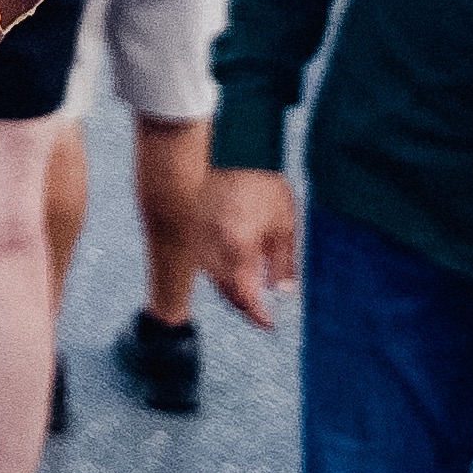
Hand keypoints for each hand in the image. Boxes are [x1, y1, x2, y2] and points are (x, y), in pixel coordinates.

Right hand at [203, 169, 297, 328]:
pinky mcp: (189, 234)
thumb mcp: (283, 220)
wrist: (218, 149)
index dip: (258, 316)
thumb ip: (283, 261)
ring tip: (253, 281)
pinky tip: (235, 257)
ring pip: (215, 277)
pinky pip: (207, 260)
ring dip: (233, 285)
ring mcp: (196, 244)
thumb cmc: (256, 181)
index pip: (246, 299)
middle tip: (263, 308)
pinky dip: (222, 267)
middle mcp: (211, 254)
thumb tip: (283, 291)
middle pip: (228, 292)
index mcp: (237, 252)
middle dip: (245, 303)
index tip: (269, 324)